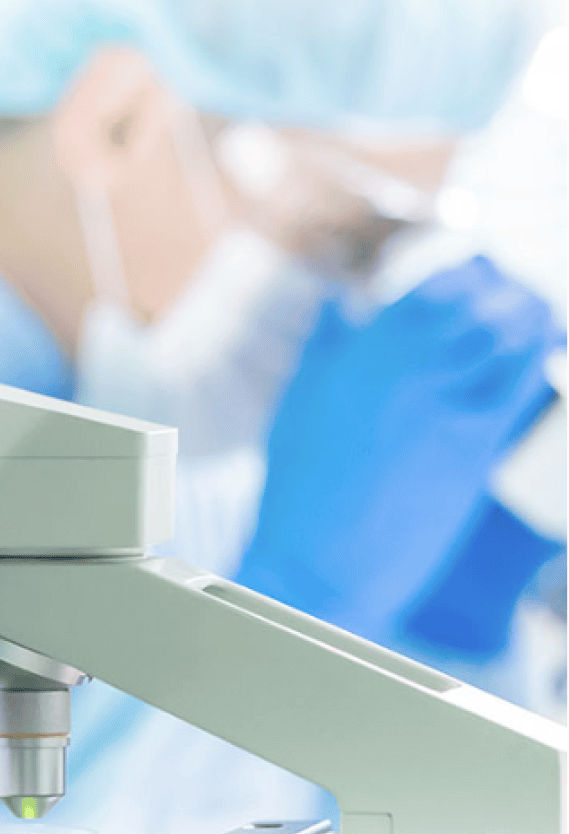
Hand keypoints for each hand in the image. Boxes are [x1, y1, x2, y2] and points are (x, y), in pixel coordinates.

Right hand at [236, 255, 560, 640]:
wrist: (319, 560)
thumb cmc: (300, 489)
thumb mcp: (298, 405)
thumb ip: (326, 348)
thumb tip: (347, 302)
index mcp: (358, 352)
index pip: (433, 287)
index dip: (466, 273)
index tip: (477, 274)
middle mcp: (403, 367)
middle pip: (479, 301)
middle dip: (503, 290)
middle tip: (509, 294)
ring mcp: (441, 405)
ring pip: (507, 334)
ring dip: (526, 317)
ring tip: (530, 319)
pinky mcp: (471, 446)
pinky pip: (518, 384)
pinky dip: (532, 360)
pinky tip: (536, 358)